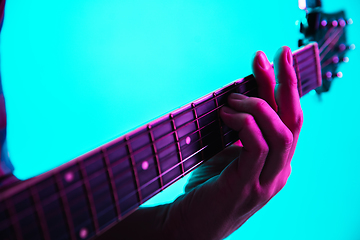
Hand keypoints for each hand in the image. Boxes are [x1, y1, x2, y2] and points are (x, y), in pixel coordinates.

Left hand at [166, 46, 302, 238]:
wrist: (190, 224)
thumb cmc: (207, 187)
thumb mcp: (228, 153)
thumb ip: (240, 133)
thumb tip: (236, 98)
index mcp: (276, 161)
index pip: (289, 118)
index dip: (284, 86)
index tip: (273, 57)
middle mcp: (279, 170)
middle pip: (294, 120)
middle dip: (286, 83)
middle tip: (274, 55)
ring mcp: (266, 181)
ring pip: (282, 133)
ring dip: (259, 106)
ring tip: (233, 99)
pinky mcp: (247, 186)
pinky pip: (258, 147)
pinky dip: (246, 124)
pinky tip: (227, 114)